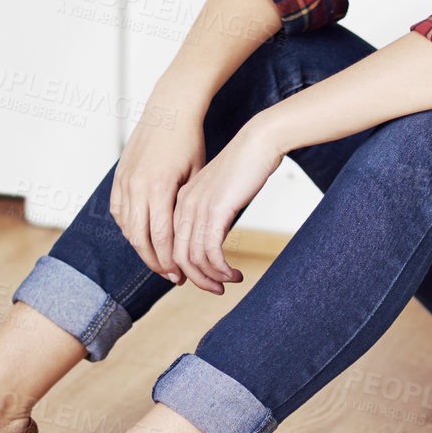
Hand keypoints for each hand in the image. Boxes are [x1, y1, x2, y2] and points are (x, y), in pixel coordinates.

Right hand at [109, 89, 208, 283]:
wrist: (168, 110)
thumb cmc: (190, 141)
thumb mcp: (196, 175)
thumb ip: (188, 206)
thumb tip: (191, 239)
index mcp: (160, 186)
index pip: (161, 236)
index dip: (169, 260)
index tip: (180, 275)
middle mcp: (137, 186)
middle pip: (140, 238)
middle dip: (155, 261)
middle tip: (171, 276)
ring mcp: (124, 181)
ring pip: (127, 227)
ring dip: (141, 248)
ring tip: (158, 260)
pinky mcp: (119, 176)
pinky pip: (119, 212)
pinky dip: (129, 228)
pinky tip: (141, 237)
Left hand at [170, 122, 283, 294]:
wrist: (259, 142)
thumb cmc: (245, 166)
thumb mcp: (221, 192)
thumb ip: (212, 214)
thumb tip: (214, 240)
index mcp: (182, 201)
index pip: (172, 244)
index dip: (184, 268)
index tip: (203, 279)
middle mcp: (184, 206)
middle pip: (178, 256)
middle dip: (197, 279)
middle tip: (216, 289)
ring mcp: (198, 208)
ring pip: (193, 258)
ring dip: (212, 277)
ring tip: (230, 282)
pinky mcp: (215, 211)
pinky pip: (211, 252)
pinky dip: (222, 269)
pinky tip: (235, 273)